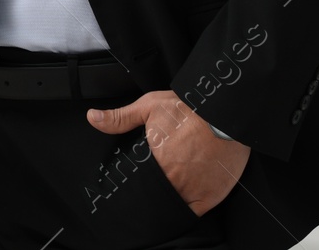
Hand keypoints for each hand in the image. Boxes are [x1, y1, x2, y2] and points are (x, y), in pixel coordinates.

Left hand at [87, 90, 250, 214]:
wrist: (226, 114)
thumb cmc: (190, 109)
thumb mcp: (150, 107)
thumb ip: (120, 117)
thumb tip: (93, 118)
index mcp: (155, 162)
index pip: (138, 180)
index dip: (136, 180)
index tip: (138, 176)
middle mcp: (172, 180)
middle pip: (154, 194)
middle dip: (151, 189)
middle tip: (157, 178)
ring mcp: (191, 191)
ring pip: (172, 205)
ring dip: (168, 199)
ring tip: (169, 187)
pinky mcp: (210, 197)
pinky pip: (193, 212)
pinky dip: (186, 208)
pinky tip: (184, 197)